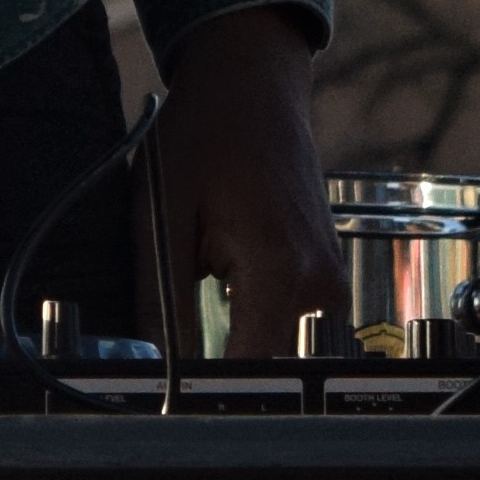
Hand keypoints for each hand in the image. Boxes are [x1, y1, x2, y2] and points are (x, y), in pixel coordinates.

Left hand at [143, 7, 341, 362]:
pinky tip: (222, 261)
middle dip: (214, 356)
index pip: (249, 371)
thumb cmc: (204, 133)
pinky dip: (248, 305)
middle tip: (173, 320)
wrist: (252, 81)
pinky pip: (282, 315)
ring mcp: (329, 281)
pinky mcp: (325, 275)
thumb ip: (160, 300)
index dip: (206, 391)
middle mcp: (319, 285)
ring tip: (199, 267)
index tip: (170, 397)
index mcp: (280, 271)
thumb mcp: (161, 212)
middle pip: (261, 361)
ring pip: (269, 340)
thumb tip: (151, 371)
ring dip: (230, 326)